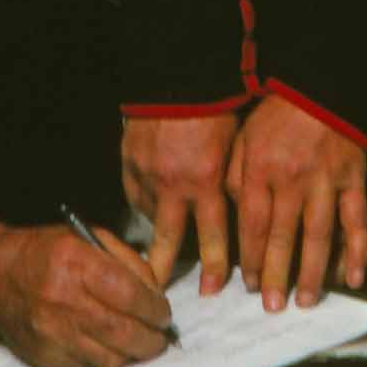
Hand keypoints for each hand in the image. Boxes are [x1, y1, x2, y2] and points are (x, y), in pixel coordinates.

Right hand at [0, 220, 175, 366]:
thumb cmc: (46, 253)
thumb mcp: (87, 238)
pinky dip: (104, 360)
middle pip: (122, 333)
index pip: (128, 294)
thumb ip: (127, 262)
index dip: (154, 309)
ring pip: (108, 359)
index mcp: (75, 262)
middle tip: (160, 338)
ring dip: (131, 355)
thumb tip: (156, 295)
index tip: (164, 314)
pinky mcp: (43, 356)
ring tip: (139, 345)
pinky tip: (107, 347)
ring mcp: (51, 332)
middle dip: (151, 341)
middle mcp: (62, 299)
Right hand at [120, 112, 238, 293]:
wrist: (180, 74)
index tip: (213, 291)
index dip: (215, 268)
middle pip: (168, 240)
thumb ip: (233, 183)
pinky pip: (134, 193)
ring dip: (153, 234)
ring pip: (148, 217)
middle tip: (160, 292)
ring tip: (151, 256)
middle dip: (164, 269)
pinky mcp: (129, 162)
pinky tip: (151, 206)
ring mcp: (147, 174)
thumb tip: (236, 216)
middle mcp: (175, 185)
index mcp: (207, 181)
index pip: (213, 237)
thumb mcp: (236, 146)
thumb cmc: (218, 106)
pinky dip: (144, 202)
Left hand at [227, 94, 366, 312]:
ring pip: (319, 234)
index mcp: (260, 168)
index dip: (251, 257)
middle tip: (272, 307)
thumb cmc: (275, 113)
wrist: (319, 82)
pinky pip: (356, 220)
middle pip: (283, 235)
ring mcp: (326, 180)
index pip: (253, 223)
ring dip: (312, 271)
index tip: (248, 285)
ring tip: (306, 300)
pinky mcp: (354, 178)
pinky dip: (357, 250)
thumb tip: (235, 218)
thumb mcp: (242, 137)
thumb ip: (236, 177)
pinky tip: (352, 277)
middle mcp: (292, 178)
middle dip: (277, 274)